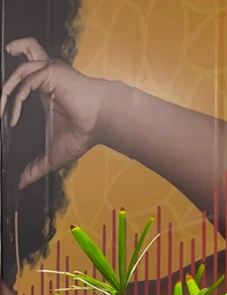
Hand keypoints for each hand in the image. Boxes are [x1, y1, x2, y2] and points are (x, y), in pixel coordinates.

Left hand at [1, 38, 105, 187]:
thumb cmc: (84, 133)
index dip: (9, 89)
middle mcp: (45, 77)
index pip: (23, 78)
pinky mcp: (49, 72)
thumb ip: (36, 166)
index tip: (1, 111)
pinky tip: (14, 116)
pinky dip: (17, 99)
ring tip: (0, 111)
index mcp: (46, 90)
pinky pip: (26, 81)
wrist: (100, 123)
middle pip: (20, 63)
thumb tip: (23, 182)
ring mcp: (47, 72)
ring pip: (18, 72)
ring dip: (5, 91)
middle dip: (4, 82)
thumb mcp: (53, 154)